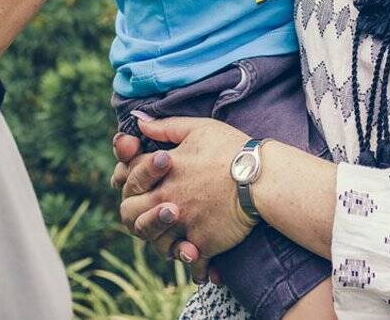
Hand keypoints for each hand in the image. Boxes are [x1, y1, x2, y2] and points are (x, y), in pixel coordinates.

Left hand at [116, 117, 255, 269]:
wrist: (261, 177)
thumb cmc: (232, 149)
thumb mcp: (198, 128)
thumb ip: (165, 127)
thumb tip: (139, 122)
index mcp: (162, 170)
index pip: (128, 176)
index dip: (129, 179)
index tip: (141, 185)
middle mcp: (167, 198)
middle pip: (129, 214)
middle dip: (136, 215)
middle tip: (153, 215)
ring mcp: (183, 223)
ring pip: (155, 243)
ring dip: (161, 242)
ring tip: (174, 240)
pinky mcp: (202, 244)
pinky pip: (190, 263)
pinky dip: (195, 266)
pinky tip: (201, 263)